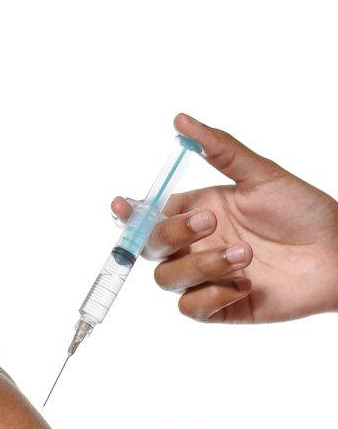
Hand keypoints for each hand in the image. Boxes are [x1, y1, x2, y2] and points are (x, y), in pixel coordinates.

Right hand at [112, 113, 337, 322]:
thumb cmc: (304, 211)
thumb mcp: (262, 174)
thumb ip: (220, 149)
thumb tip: (182, 120)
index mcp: (199, 210)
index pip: (150, 214)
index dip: (130, 213)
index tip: (123, 205)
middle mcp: (197, 244)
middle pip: (152, 246)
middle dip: (175, 233)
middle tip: (213, 223)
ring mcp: (207, 277)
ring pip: (168, 278)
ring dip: (200, 264)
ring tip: (245, 255)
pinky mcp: (221, 307)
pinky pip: (191, 308)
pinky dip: (210, 295)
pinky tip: (245, 283)